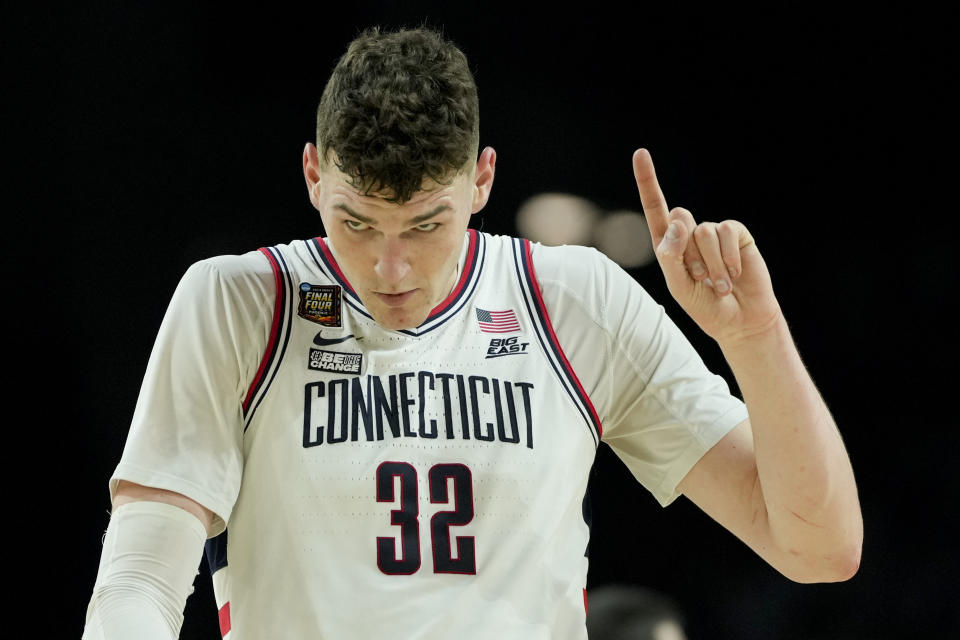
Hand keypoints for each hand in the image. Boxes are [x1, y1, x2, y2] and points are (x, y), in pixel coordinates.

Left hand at [632, 148, 782, 345]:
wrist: (741, 320)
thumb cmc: (705, 306)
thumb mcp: (679, 286)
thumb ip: (671, 255)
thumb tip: (678, 221)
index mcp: (669, 245)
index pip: (655, 209)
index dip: (648, 181)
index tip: (641, 153)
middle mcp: (690, 234)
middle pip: (680, 217)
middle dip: (689, 253)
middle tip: (701, 279)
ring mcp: (714, 233)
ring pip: (703, 230)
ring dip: (710, 263)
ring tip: (718, 284)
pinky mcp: (737, 235)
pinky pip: (727, 231)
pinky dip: (728, 257)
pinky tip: (733, 274)